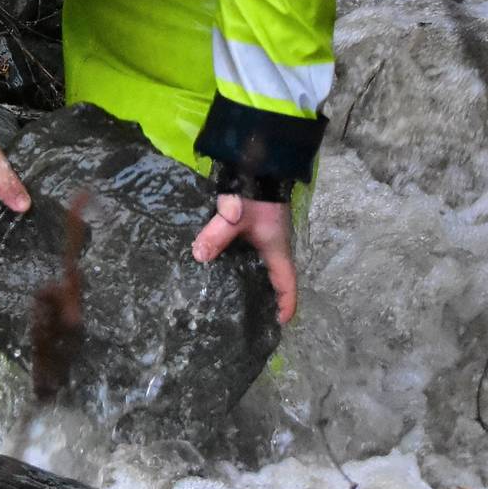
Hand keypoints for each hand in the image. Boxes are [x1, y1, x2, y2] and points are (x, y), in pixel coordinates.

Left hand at [192, 195, 296, 323]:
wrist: (259, 163)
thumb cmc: (255, 192)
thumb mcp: (236, 215)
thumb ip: (218, 234)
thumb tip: (199, 257)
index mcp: (277, 251)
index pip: (288, 285)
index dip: (286, 306)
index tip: (276, 325)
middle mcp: (273, 250)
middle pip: (274, 282)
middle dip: (266, 302)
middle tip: (248, 321)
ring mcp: (263, 241)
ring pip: (260, 270)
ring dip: (251, 286)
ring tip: (231, 304)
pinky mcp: (251, 233)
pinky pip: (247, 258)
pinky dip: (239, 269)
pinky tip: (221, 275)